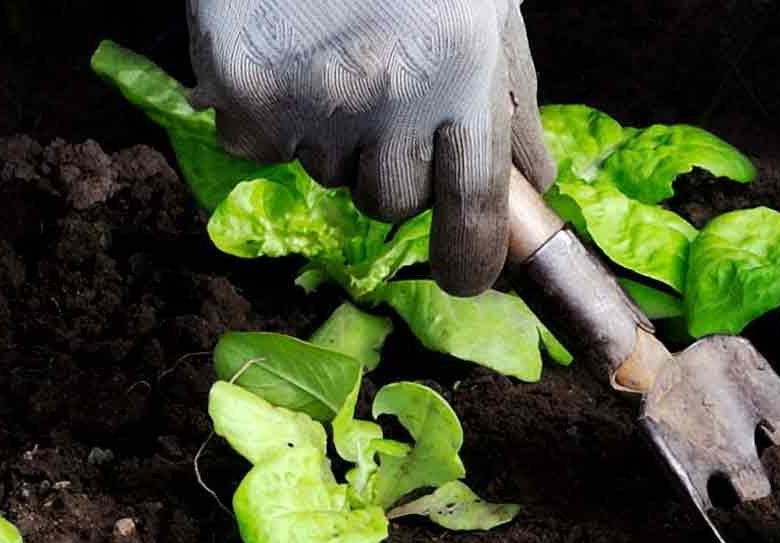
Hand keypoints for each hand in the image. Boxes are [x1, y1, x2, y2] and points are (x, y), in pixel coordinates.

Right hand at [190, 0, 550, 295]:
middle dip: (397, 175)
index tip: (466, 279)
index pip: (472, 209)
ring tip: (340, 67)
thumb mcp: (490, 18)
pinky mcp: (243, 93)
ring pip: (327, 175)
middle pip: (392, 203)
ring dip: (337, 143)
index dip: (470, 260)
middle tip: (391, 113)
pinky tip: (286, 62)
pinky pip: (258, 147)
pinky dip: (269, 120)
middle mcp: (389, 99)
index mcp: (463, 79)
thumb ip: (513, 104)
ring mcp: (310, 102)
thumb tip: (536, 184)